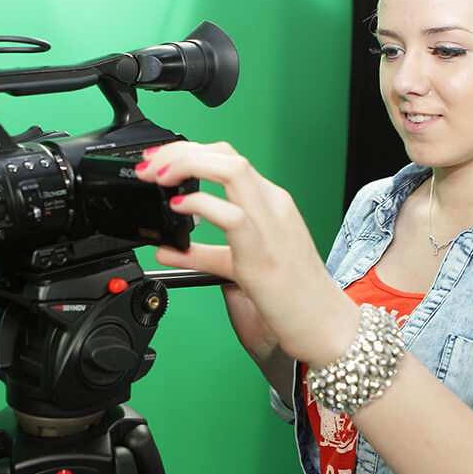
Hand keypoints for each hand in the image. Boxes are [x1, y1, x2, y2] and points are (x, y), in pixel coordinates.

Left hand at [135, 141, 358, 365]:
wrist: (322, 322)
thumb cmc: (291, 291)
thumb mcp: (237, 264)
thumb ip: (199, 254)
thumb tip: (166, 250)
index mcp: (269, 201)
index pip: (226, 157)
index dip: (187, 151)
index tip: (158, 161)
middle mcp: (272, 203)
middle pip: (224, 153)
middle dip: (180, 151)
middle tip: (149, 166)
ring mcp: (270, 223)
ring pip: (231, 169)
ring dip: (187, 165)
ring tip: (159, 178)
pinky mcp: (262, 251)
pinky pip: (232, 215)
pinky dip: (199, 204)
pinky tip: (177, 207)